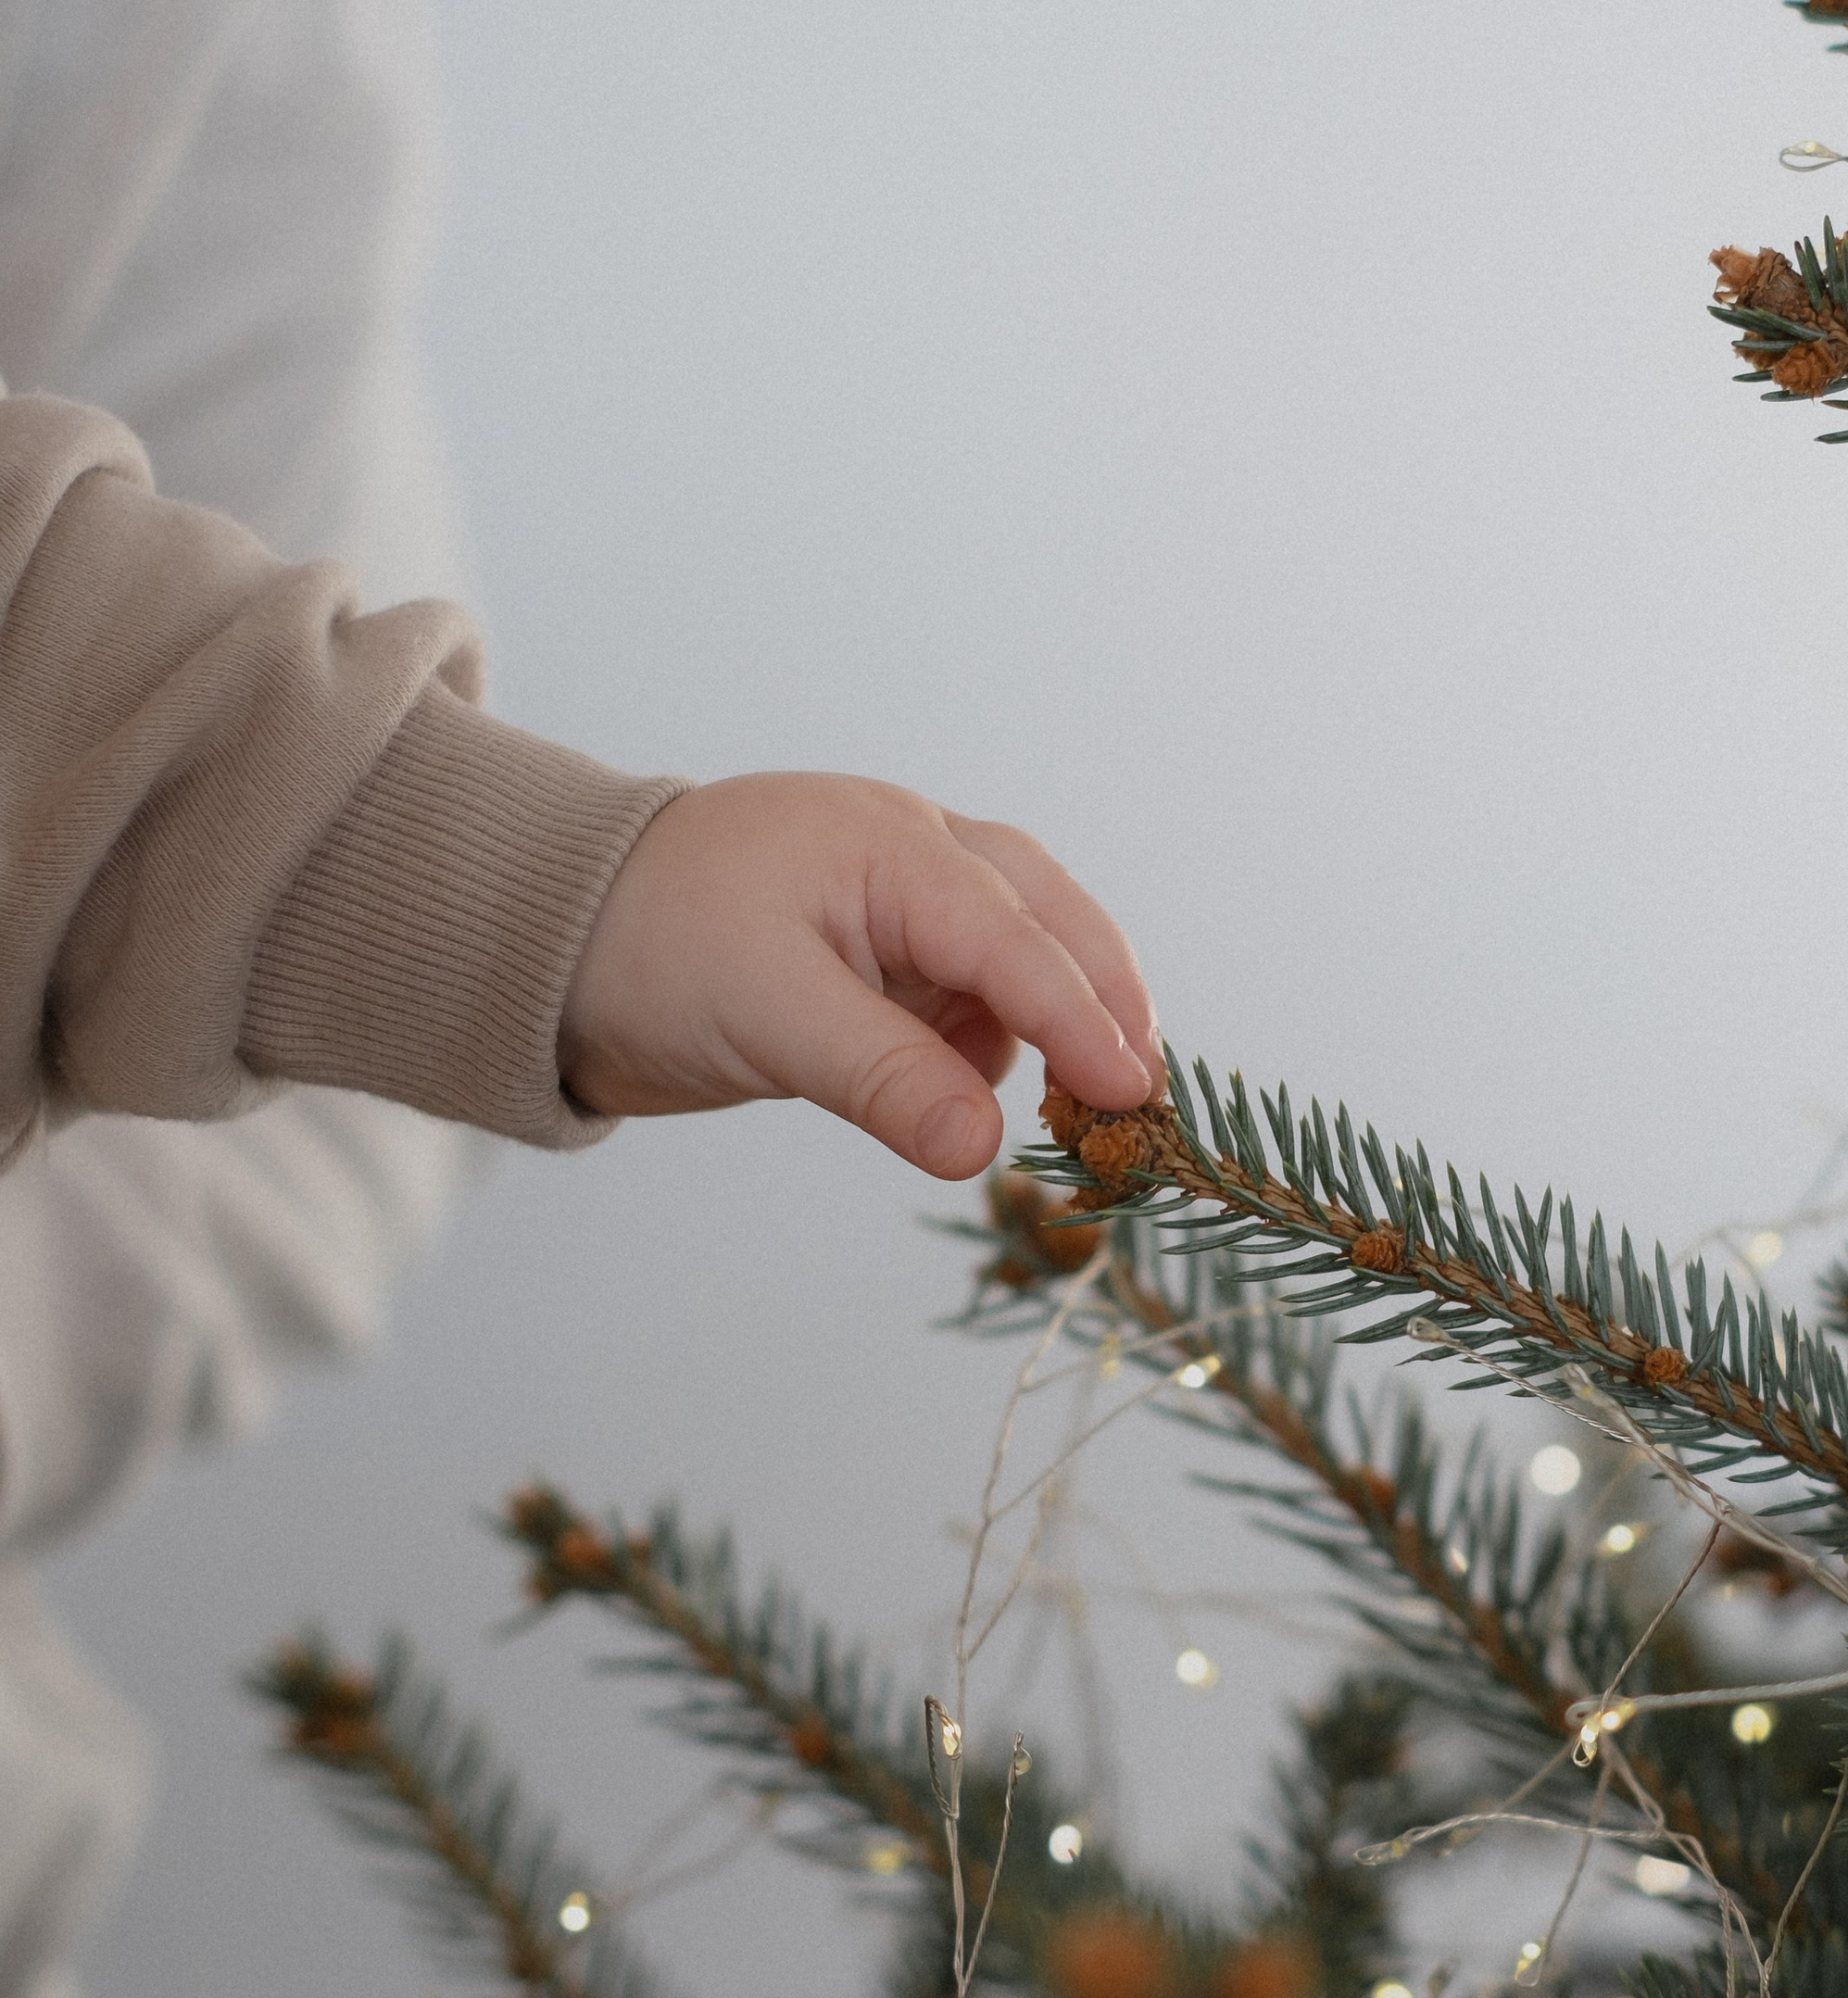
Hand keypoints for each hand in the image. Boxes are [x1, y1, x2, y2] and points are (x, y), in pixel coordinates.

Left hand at [557, 773, 1158, 1175]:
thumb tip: (985, 1150)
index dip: (1083, 1021)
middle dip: (1105, 1003)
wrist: (550, 936)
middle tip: (1146, 1099)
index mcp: (893, 847)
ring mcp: (904, 907)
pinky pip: (971, 997)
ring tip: (1085, 1112)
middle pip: (1051, 921)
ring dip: (1061, 1023)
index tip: (1135, 1098)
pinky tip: (994, 1096)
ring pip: (1020, 956)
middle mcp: (917, 860)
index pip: (1015, 940)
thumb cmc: (650, 947)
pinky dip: (1002, 1042)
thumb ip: (883, 1078)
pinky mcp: (882, 960)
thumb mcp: (768, 1015)